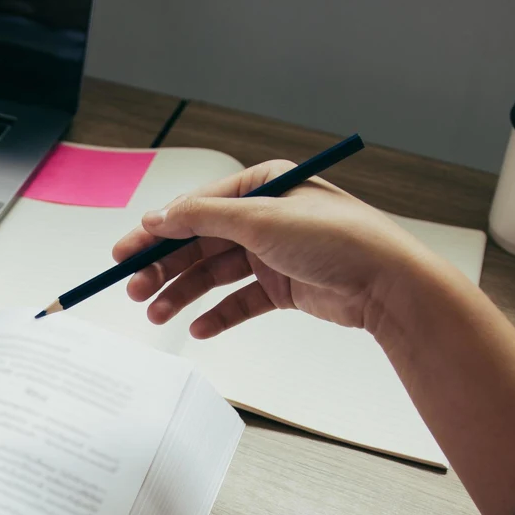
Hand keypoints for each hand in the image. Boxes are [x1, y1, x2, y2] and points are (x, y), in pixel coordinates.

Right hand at [112, 160, 454, 341]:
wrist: (388, 283)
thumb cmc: (341, 239)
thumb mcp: (261, 218)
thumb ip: (203, 218)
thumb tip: (159, 216)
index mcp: (261, 187)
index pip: (195, 208)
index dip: (157, 232)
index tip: (126, 253)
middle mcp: (265, 218)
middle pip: (199, 243)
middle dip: (164, 267)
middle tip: (133, 289)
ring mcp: (274, 254)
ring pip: (214, 274)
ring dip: (183, 294)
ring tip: (157, 314)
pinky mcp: (284, 288)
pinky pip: (239, 302)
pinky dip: (217, 315)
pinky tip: (197, 328)